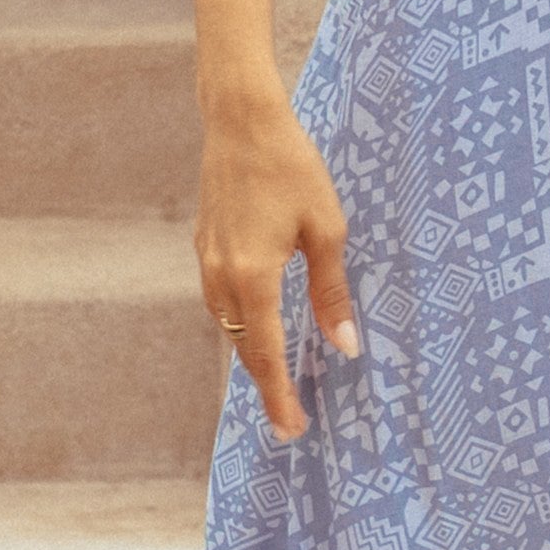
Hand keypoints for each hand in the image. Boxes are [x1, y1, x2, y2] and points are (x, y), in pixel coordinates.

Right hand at [196, 96, 358, 438]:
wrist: (241, 120)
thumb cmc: (292, 167)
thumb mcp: (325, 229)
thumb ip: (331, 291)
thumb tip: (344, 344)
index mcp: (253, 276)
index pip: (266, 354)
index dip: (280, 396)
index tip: (293, 429)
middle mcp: (221, 276)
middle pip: (244, 347)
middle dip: (266, 384)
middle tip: (290, 418)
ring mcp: (207, 260)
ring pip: (229, 326)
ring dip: (252, 354)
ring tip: (278, 379)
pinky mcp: (205, 245)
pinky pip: (221, 300)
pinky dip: (241, 323)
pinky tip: (259, 325)